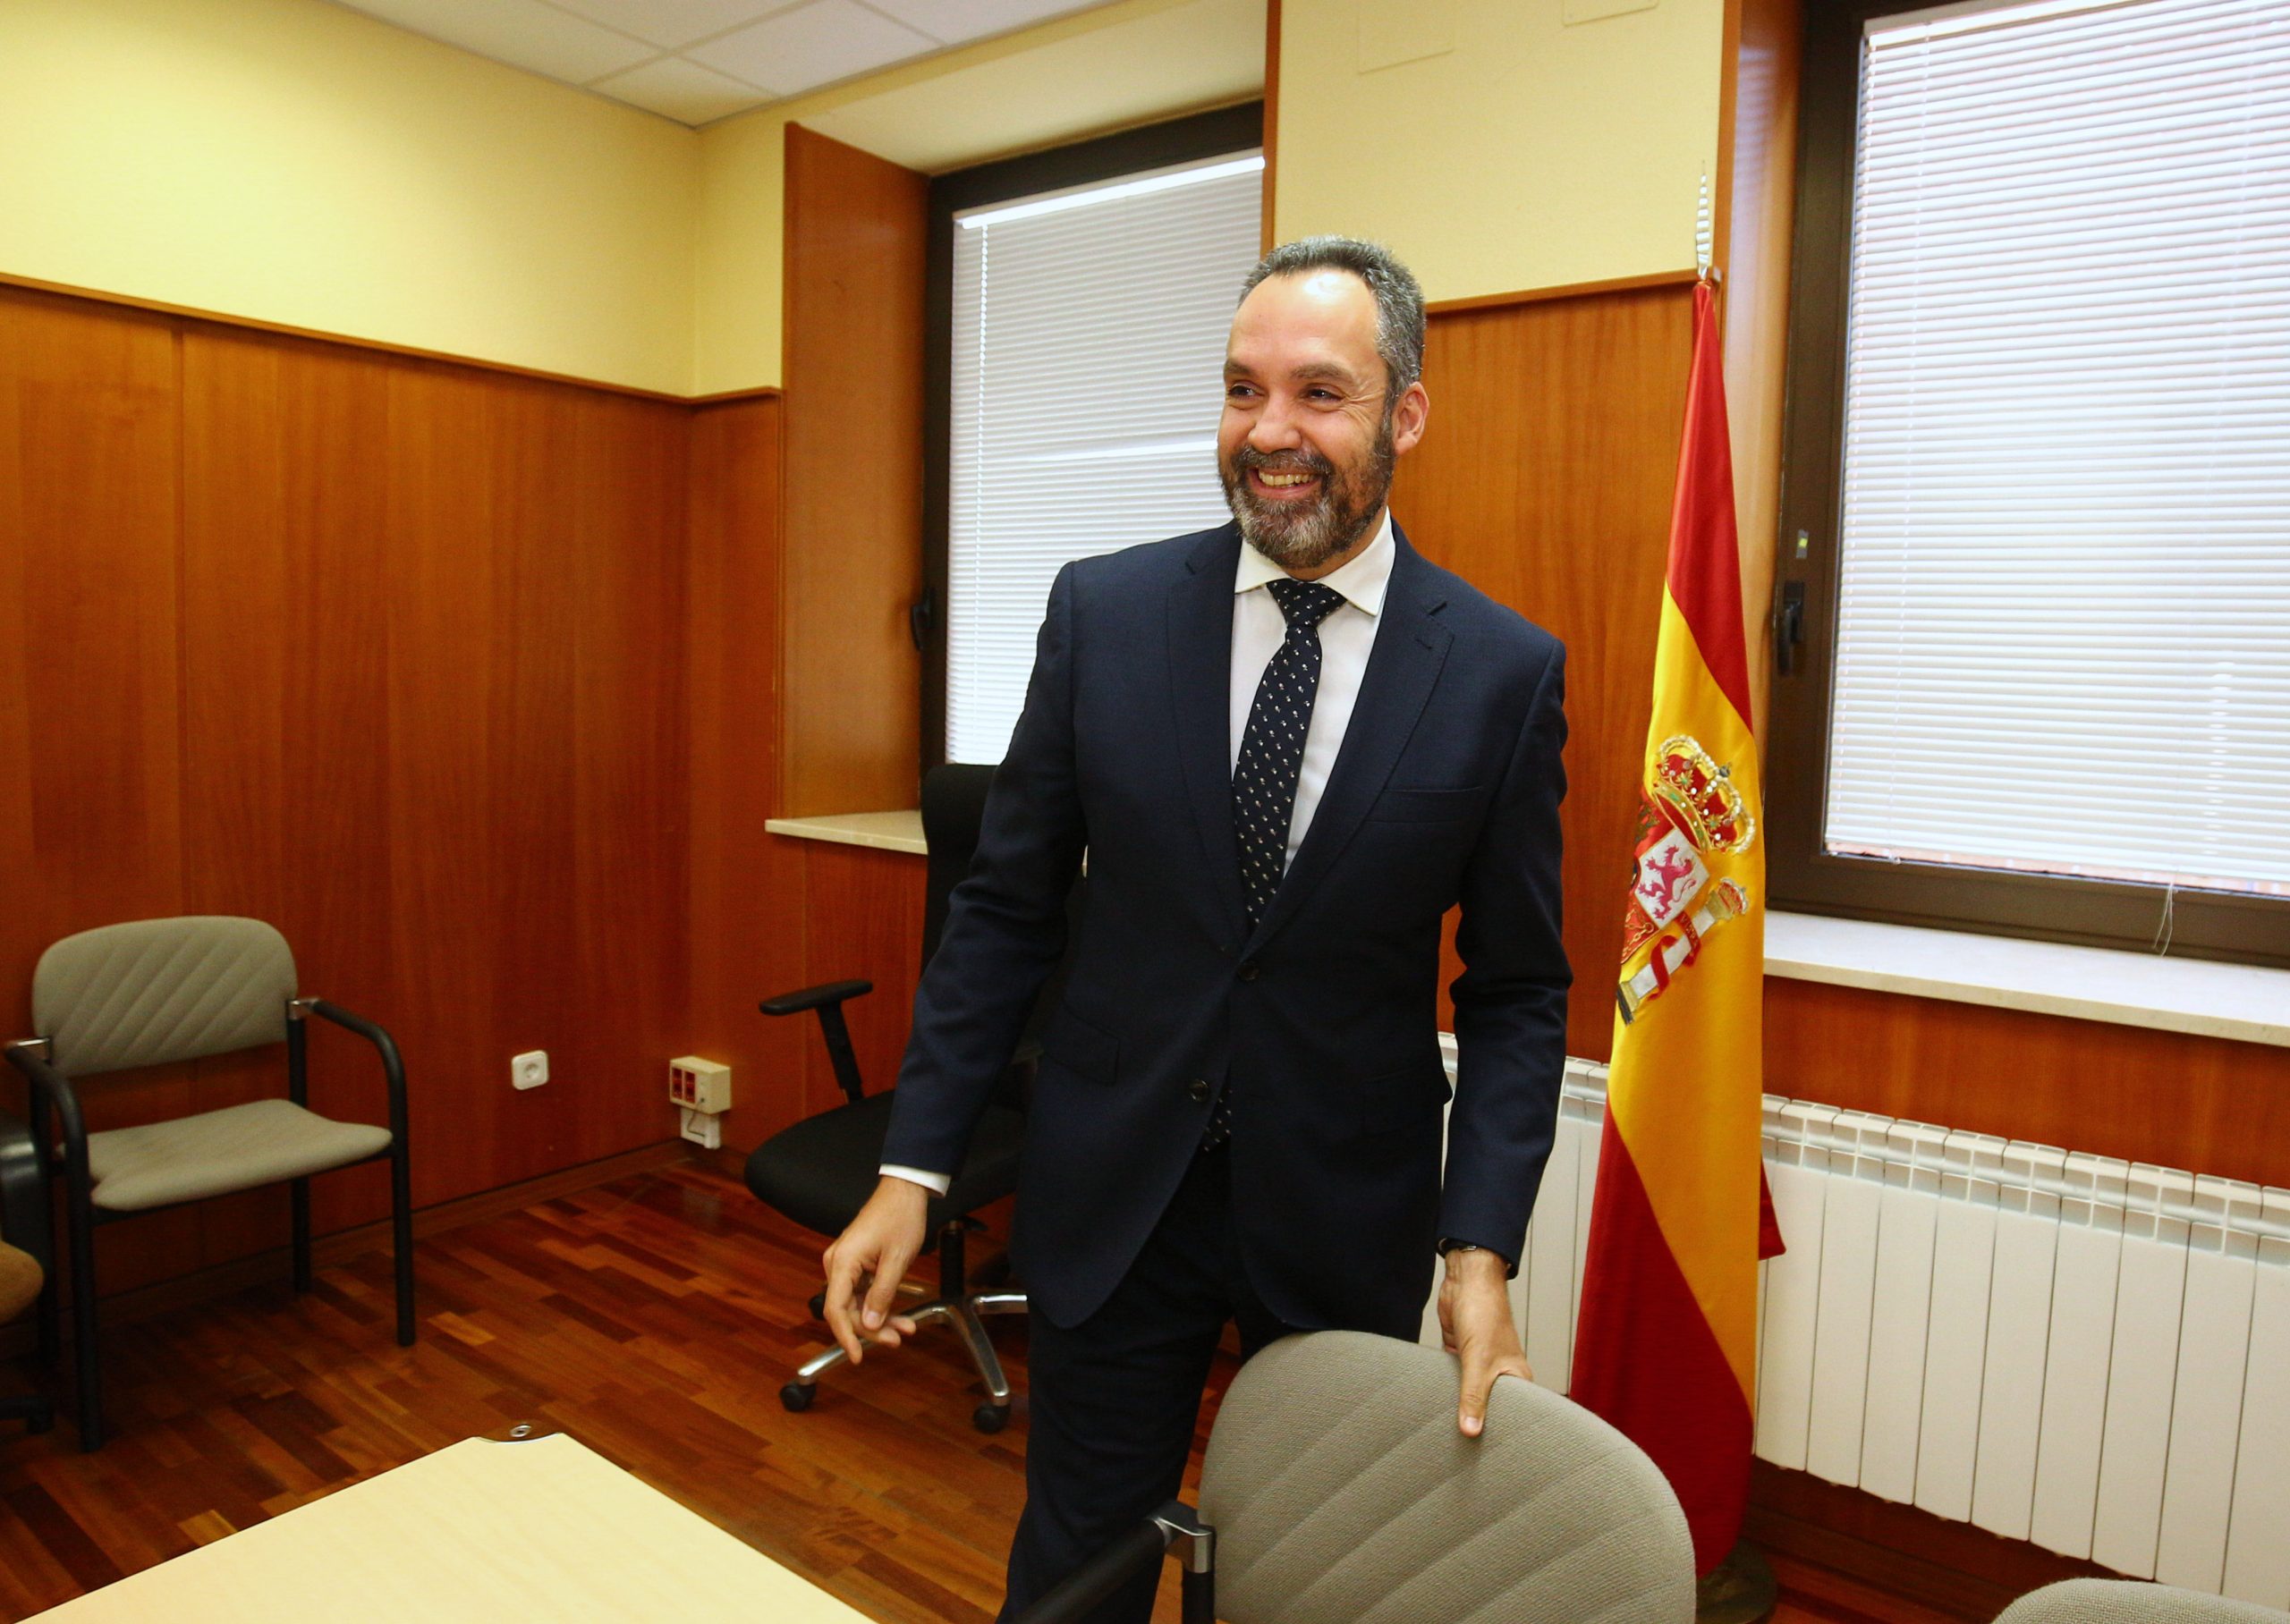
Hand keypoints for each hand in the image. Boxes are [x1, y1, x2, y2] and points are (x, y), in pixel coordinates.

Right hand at [821, 1176, 929, 1364]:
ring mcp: (846, 1264)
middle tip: (897, 1339)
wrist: (904, 1191)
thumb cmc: (900, 1217)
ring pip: (857, 1303)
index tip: (857, 1356)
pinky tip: (900, 1316)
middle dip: (871, 1329)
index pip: (835, 1309)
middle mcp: (837, 1264)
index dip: (845, 1336)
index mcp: (842, 1262)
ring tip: (905, 1329)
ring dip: (880, 1319)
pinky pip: (863, 1292)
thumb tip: (870, 1324)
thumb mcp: (897, 1260)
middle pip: (847, 1309)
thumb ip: (883, 1295)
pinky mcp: (856, 1263)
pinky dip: (880, 1304)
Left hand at [1438, 1246, 1531, 1437]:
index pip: (1516, 1416)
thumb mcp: (1478, 1361)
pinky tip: (1433, 1406)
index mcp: (1517, 1379)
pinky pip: (1452, 1380)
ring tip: (1445, 1436)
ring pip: (1468, 1395)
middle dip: (1477, 1424)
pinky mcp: (1461, 1356)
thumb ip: (1473, 1397)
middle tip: (1464, 1456)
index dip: (1505, 1435)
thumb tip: (1470, 1431)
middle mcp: (1501, 1375)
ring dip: (1457, 1406)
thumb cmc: (1485, 1314)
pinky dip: (1444, 1390)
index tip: (1494, 1460)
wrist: (1466, 1280)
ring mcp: (1480, 1366)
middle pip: (1489, 1407)